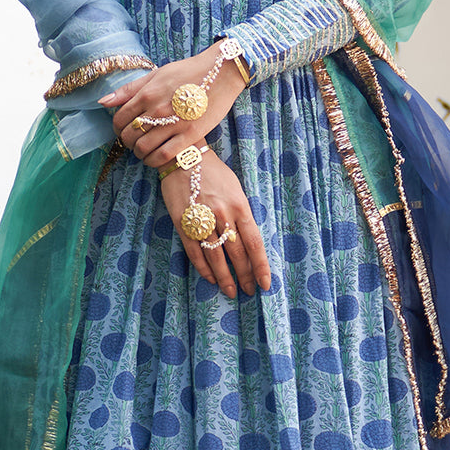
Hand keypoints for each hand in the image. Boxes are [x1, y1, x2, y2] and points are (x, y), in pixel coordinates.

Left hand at [99, 45, 245, 168]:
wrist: (221, 74)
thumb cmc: (188, 72)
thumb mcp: (156, 75)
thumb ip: (129, 89)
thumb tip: (103, 102)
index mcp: (147, 94)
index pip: (119, 119)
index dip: (117, 129)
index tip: (123, 130)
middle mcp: (157, 110)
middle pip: (129, 136)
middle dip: (127, 143)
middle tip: (134, 142)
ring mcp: (173, 124)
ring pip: (144, 148)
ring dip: (140, 154)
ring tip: (145, 150)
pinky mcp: (189, 135)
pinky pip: (164, 156)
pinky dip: (154, 161)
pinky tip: (156, 157)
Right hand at [159, 151, 270, 298]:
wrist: (184, 158)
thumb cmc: (214, 173)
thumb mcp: (236, 190)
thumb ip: (242, 215)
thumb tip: (248, 241)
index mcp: (240, 206)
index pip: (254, 243)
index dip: (260, 266)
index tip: (265, 283)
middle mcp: (223, 215)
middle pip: (237, 254)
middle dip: (244, 276)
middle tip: (248, 291)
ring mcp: (202, 220)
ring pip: (216, 257)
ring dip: (225, 278)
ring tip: (230, 291)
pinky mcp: (183, 223)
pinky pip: (195, 252)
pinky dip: (203, 268)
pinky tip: (211, 278)